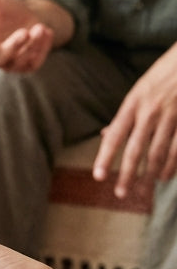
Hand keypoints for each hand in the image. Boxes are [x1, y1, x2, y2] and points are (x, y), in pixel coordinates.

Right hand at [0, 0, 53, 71]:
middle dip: (13, 46)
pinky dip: (42, 49)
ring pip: (19, 62)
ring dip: (31, 46)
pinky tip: (47, 32)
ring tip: (40, 27)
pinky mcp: (28, 65)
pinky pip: (35, 62)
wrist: (26, 14)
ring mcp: (11, 64)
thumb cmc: (4, 9)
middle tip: (24, 32)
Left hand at [93, 43, 176, 197]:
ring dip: (150, 175)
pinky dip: (172, 165)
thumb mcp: (140, 89)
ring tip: (143, 190)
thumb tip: (105, 135)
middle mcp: (151, 111)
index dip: (106, 157)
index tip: (99, 176)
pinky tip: (165, 176)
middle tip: (120, 193)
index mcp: (133, 103)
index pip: (115, 135)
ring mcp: (172, 116)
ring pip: (159, 153)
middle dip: (127, 174)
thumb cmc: (165, 74)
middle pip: (136, 149)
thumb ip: (125, 115)